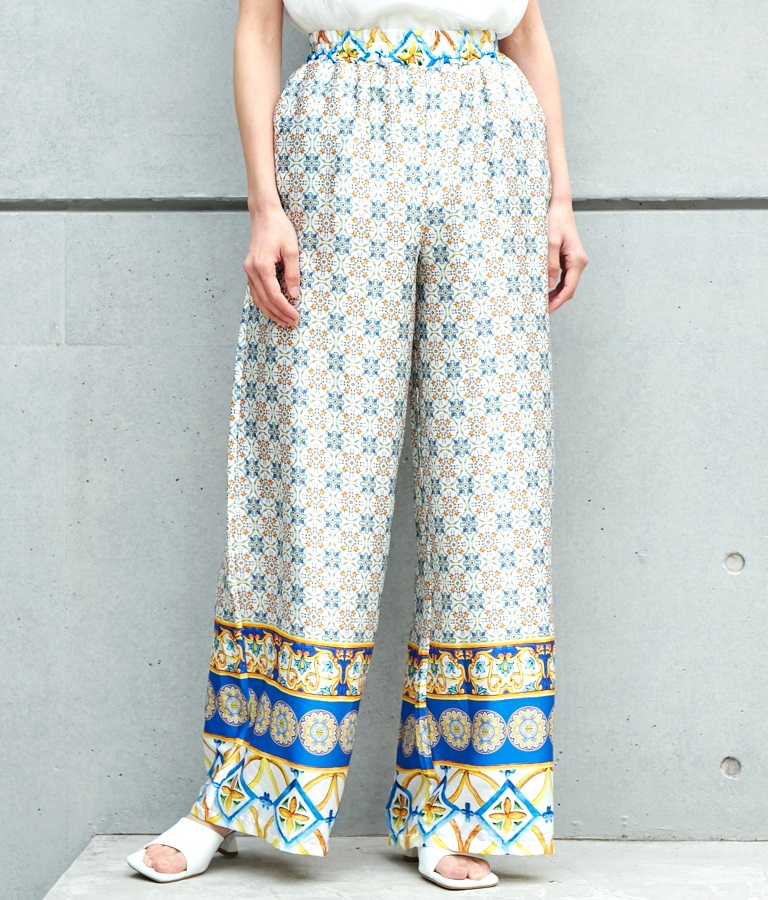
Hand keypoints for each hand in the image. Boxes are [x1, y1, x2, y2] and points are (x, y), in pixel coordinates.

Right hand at [243, 205, 300, 327]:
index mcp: (261, 266)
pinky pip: (255, 291)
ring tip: (283, 321)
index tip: (296, 317)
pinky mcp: (249, 269)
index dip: (285, 309)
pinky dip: (264, 303)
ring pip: (257, 299)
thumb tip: (294, 295)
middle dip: (279, 314)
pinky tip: (273, 309)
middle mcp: (251, 270)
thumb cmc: (279, 228)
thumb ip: (293, 273)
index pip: (274, 295)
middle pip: (264, 301)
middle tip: (292, 323)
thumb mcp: (291, 249)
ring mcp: (248, 270)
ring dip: (270, 312)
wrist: (264, 213)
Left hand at [547, 197, 587, 311]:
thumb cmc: (555, 220)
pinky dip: (554, 284)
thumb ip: (549, 265)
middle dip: (556, 300)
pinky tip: (543, 288)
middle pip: (568, 289)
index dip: (558, 302)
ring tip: (540, 301)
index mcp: (577, 260)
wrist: (559, 205)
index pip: (569, 288)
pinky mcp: (568, 257)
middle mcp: (579, 262)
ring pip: (566, 283)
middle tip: (540, 310)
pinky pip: (563, 276)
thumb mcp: (550, 243)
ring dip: (554, 294)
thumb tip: (547, 285)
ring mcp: (574, 260)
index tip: (546, 311)